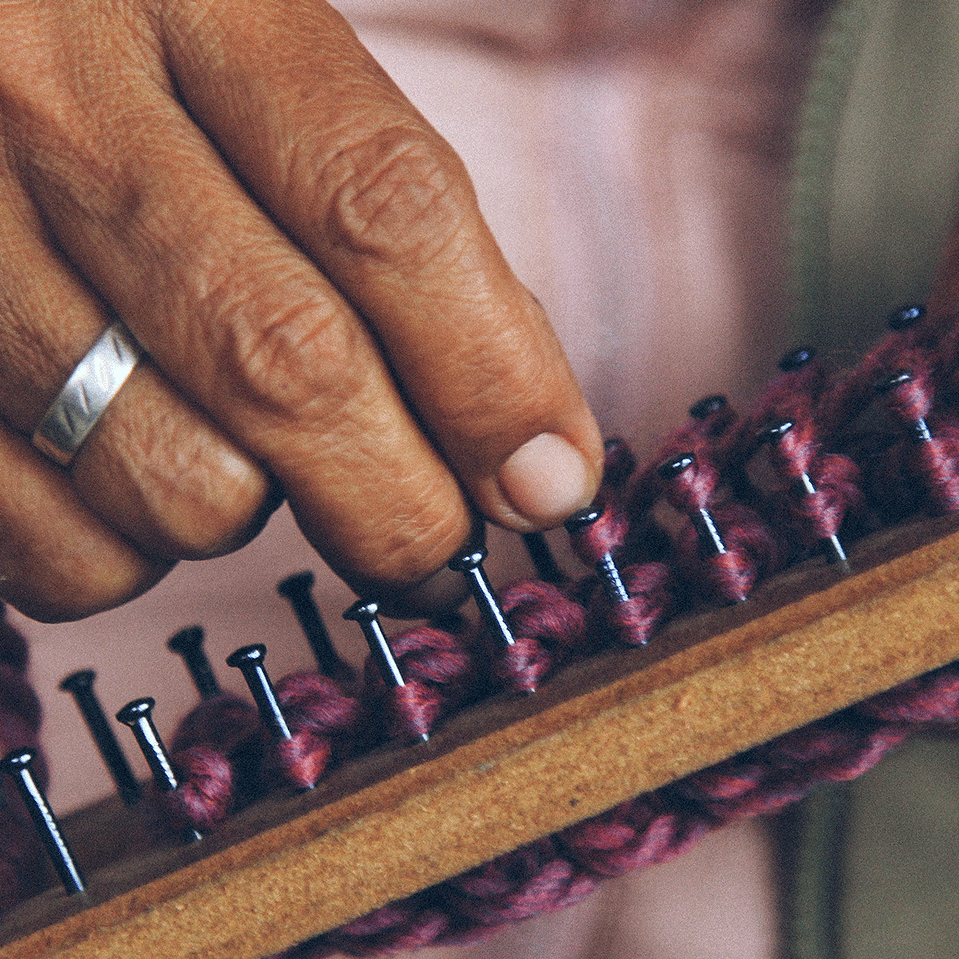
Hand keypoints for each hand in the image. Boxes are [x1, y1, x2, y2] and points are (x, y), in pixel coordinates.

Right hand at [0, 0, 601, 621]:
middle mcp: (56, 109)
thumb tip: (524, 444)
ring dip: (248, 513)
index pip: (386, 209)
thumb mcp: (278, 77)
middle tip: (438, 541)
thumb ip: (400, 231)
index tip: (553, 484)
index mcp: (196, 1)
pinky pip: (66, 550)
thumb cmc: (145, 70)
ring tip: (239, 452)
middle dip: (402, 505)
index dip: (493, 376)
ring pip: (180, 488)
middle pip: (289, 369)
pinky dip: (133, 554)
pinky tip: (138, 476)